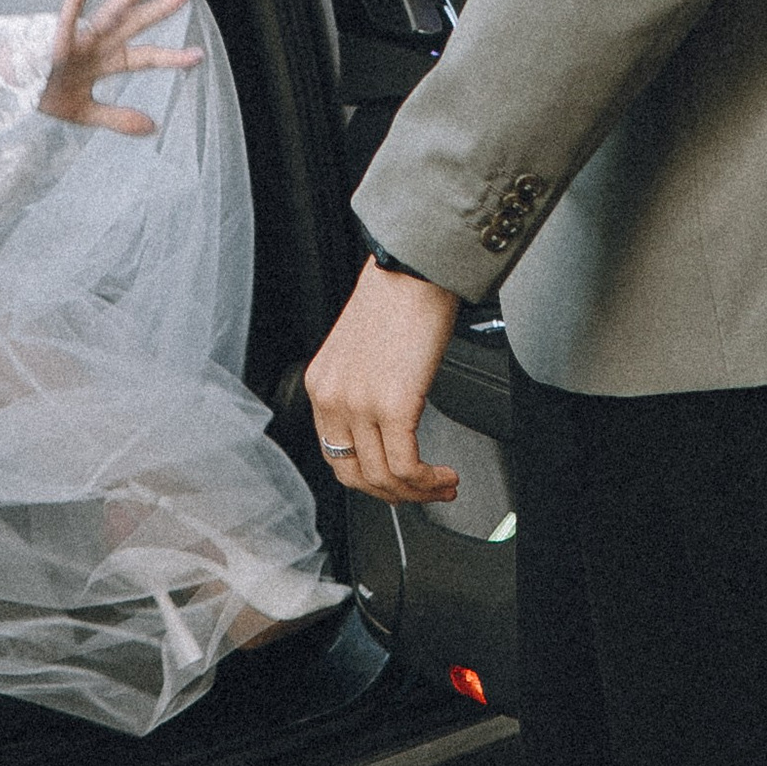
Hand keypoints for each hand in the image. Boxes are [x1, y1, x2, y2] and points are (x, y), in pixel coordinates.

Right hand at [38, 0, 202, 135]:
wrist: (10, 94)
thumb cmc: (43, 94)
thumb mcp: (84, 113)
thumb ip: (118, 117)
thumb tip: (153, 126)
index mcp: (105, 61)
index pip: (145, 56)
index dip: (172, 57)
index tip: (199, 55)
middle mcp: (96, 46)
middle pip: (135, 25)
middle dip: (161, 8)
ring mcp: (77, 42)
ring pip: (108, 15)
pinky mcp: (55, 43)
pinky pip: (65, 20)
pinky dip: (74, 1)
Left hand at [305, 262, 460, 505]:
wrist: (414, 271)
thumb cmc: (397, 300)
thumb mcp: (364, 353)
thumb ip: (366, 391)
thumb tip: (391, 428)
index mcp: (321, 386)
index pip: (335, 454)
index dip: (368, 478)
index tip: (395, 482)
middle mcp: (332, 398)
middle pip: (354, 475)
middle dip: (393, 494)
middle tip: (422, 493)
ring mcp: (359, 404)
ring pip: (382, 478)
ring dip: (417, 492)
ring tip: (443, 485)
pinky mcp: (392, 405)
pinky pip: (406, 466)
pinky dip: (428, 481)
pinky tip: (445, 475)